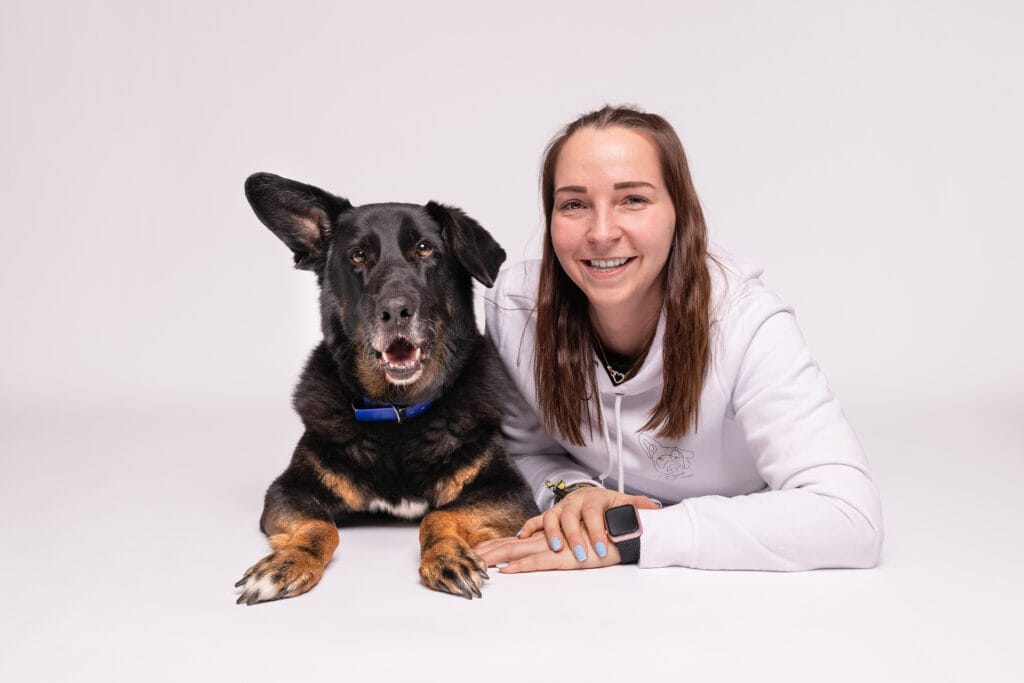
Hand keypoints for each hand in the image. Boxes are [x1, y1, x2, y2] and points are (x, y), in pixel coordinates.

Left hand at [474, 528, 619, 572]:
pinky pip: (543, 560)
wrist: (633, 527)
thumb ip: (567, 539)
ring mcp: (560, 543)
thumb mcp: (584, 538)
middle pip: (514, 542)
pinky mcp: (570, 555)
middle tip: (469, 558)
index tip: (477, 552)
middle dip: (490, 550)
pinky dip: (523, 566)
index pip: (519, 538)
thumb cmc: (610, 534)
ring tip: (483, 565)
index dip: (498, 544)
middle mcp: (553, 534)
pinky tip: (508, 570)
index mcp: (554, 531)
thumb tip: (547, 546)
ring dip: (501, 557)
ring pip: (522, 549)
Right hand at [514, 486, 659, 562]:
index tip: (602, 549)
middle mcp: (574, 501)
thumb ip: (638, 506)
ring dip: (552, 534)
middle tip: (582, 555)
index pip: (593, 514)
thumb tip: (655, 508)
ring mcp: (560, 509)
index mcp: (593, 499)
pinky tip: (522, 539)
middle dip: (574, 536)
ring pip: (550, 518)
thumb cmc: (611, 505)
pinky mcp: (550, 516)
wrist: (596, 497)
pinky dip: (528, 528)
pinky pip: (536, 521)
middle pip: (569, 516)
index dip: (597, 530)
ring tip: (556, 550)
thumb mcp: (626, 503)